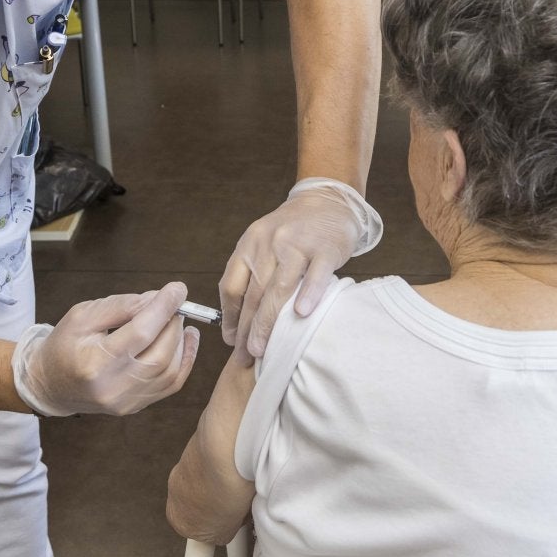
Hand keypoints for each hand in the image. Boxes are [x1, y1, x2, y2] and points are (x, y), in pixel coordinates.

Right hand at [12, 283, 199, 416]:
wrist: (51, 385)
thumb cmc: (65, 345)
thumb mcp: (83, 315)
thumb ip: (121, 305)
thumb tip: (157, 298)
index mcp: (94, 363)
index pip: (140, 333)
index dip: (163, 309)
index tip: (177, 289)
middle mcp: (113, 388)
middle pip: (160, 354)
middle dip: (173, 324)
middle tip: (174, 304)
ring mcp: (126, 401)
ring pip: (170, 371)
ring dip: (181, 341)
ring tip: (177, 320)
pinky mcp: (136, 406)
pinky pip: (171, 384)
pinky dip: (184, 359)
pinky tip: (186, 339)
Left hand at [219, 178, 380, 358]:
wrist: (327, 201)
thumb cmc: (294, 231)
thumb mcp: (264, 243)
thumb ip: (252, 274)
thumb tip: (239, 320)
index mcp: (249, 244)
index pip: (231, 285)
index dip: (229, 316)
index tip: (231, 340)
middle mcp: (269, 243)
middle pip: (253, 293)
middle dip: (247, 329)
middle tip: (245, 356)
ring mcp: (297, 244)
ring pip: (279, 288)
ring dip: (268, 322)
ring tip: (262, 348)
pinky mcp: (325, 248)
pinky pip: (315, 274)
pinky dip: (308, 294)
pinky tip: (302, 314)